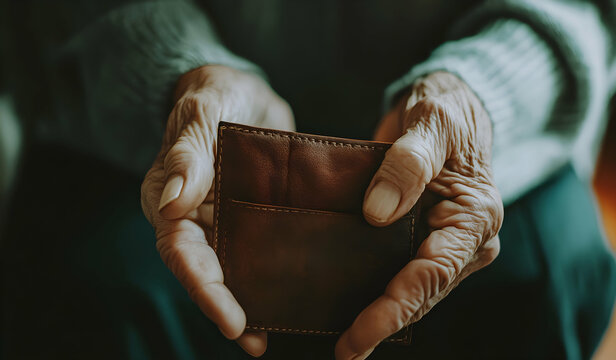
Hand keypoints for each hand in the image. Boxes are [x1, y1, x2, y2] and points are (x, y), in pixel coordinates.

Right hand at [141, 65, 293, 356]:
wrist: (244, 91)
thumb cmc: (216, 93)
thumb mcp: (202, 111)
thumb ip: (187, 153)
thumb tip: (172, 202)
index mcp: (171, 198)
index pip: (180, 250)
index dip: (202, 286)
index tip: (229, 317)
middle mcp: (196, 217)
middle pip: (204, 270)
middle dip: (224, 306)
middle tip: (251, 338)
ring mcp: (227, 220)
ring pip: (232, 269)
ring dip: (248, 302)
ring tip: (271, 335)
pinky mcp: (256, 217)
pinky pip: (262, 250)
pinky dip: (273, 276)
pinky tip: (293, 298)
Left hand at [335, 72, 502, 358]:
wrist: (448, 104)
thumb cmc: (445, 109)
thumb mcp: (431, 122)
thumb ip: (407, 164)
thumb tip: (377, 212)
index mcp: (473, 218)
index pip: (430, 275)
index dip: (392, 309)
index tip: (356, 336)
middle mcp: (464, 241)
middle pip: (421, 294)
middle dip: (381, 325)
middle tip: (342, 352)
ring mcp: (444, 243)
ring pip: (411, 290)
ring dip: (379, 315)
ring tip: (342, 342)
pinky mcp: (423, 238)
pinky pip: (401, 272)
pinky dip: (377, 292)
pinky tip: (348, 304)